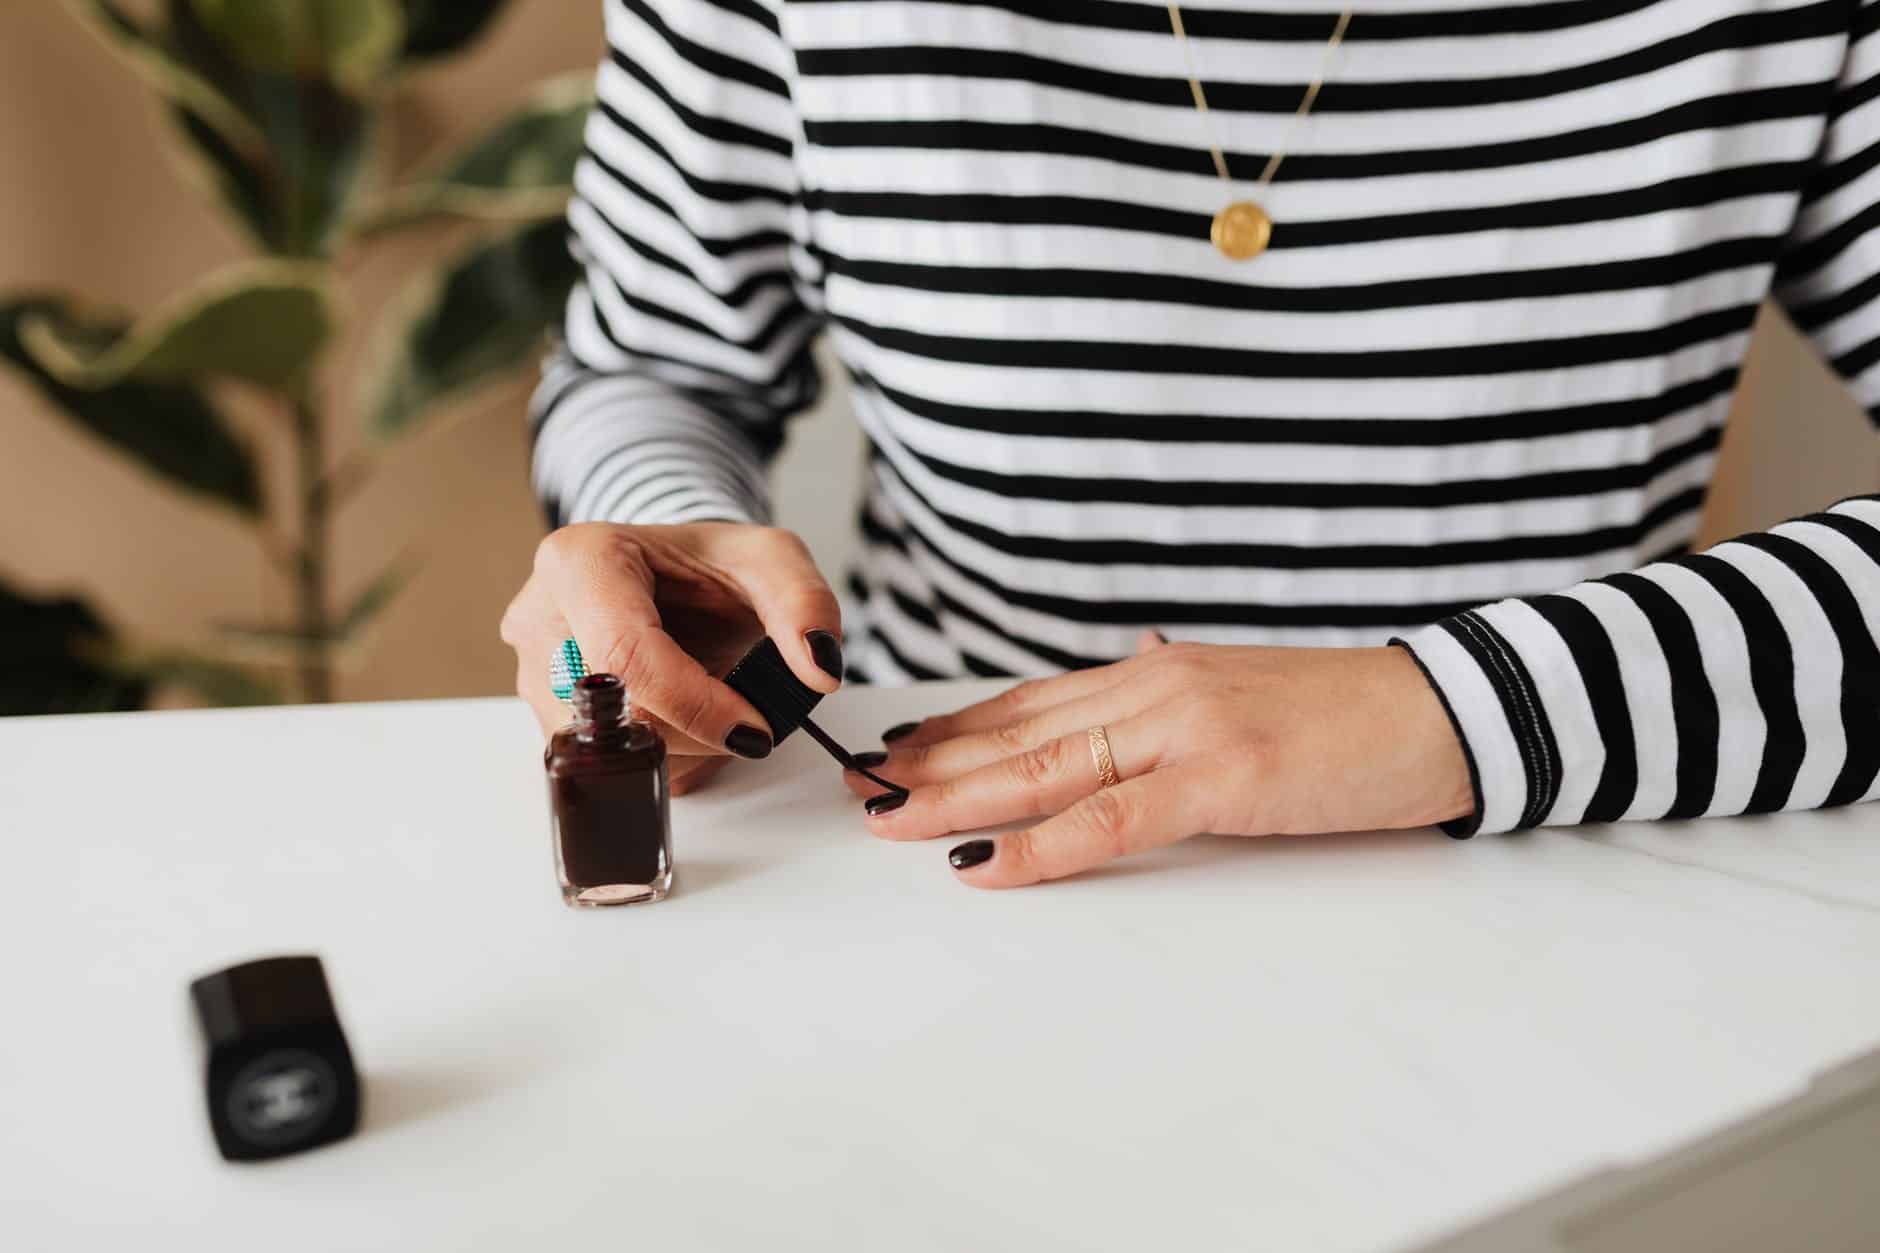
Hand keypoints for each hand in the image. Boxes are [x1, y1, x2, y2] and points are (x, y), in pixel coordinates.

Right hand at [500, 522, 843, 794]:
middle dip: (695, 730)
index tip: (755, 729)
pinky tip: (681, 718)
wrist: (674, 579)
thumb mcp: (772, 560)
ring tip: (711, 703)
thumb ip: (805, 604)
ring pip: (607, 749)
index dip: (696, 704)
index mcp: (580, 560)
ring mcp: (534, 670)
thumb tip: (818, 669)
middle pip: (615, 711)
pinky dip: (658, 753)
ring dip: (678, 747)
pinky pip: (604, 763)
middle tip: (744, 716)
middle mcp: (540, 615)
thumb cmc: (711, 566)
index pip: (627, 654)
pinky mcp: (546, 714)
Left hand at [847, 636, 1473, 886]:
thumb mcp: (1238, 703)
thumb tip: (1121, 698)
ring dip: (955, 797)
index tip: (891, 752)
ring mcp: (1184, 728)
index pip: (1028, 703)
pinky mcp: (1223, 776)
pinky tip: (981, 865)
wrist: (1443, 709)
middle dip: (929, 763)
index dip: (952, 730)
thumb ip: (1171, 709)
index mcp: (1153, 674)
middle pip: (1015, 731)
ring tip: (887, 819)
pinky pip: (1110, 818)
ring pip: (1043, 767)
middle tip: (856, 785)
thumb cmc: (1345, 717)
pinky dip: (1039, 845)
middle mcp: (1153, 688)